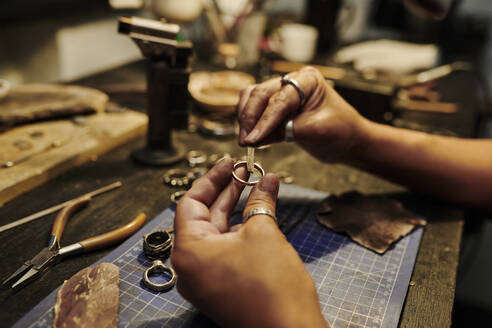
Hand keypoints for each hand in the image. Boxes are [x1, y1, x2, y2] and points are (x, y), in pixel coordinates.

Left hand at [172, 158, 328, 327]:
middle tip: (245, 170)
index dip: (212, 179)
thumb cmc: (272, 284)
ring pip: (216, 234)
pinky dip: (238, 231)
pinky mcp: (221, 288)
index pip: (191, 203)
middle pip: (203, 217)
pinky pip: (224, 251)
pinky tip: (256, 214)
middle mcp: (190, 267)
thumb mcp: (264, 233)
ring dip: (234, 210)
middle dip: (226, 192)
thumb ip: (261, 201)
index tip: (231, 163)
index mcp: (189, 251)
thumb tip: (268, 179)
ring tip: (255, 187)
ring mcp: (205, 280)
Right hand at [237, 66, 366, 163]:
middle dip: (250, 119)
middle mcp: (291, 81)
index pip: (279, 99)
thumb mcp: (316, 132)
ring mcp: (281, 92)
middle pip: (260, 94)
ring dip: (246, 118)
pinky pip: (254, 108)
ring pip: (251, 98)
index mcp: (308, 80)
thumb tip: (254, 139)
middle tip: (245, 142)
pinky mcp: (275, 106)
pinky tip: (251, 138)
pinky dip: (249, 122)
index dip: (264, 120)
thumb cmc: (341, 132)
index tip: (253, 139)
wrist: (348, 140)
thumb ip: (285, 131)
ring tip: (247, 141)